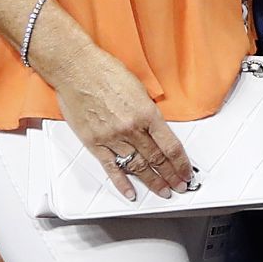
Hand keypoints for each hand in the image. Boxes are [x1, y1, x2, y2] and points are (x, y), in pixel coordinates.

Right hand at [51, 45, 193, 201]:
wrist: (76, 68)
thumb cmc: (104, 71)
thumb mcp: (139, 88)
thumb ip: (148, 112)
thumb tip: (156, 129)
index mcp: (146, 113)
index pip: (170, 146)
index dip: (181, 163)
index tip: (186, 172)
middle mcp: (131, 128)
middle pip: (156, 159)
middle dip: (171, 176)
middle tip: (179, 186)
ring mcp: (112, 138)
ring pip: (137, 166)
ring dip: (152, 181)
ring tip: (162, 191)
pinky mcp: (94, 143)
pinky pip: (111, 168)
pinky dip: (122, 182)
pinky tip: (131, 192)